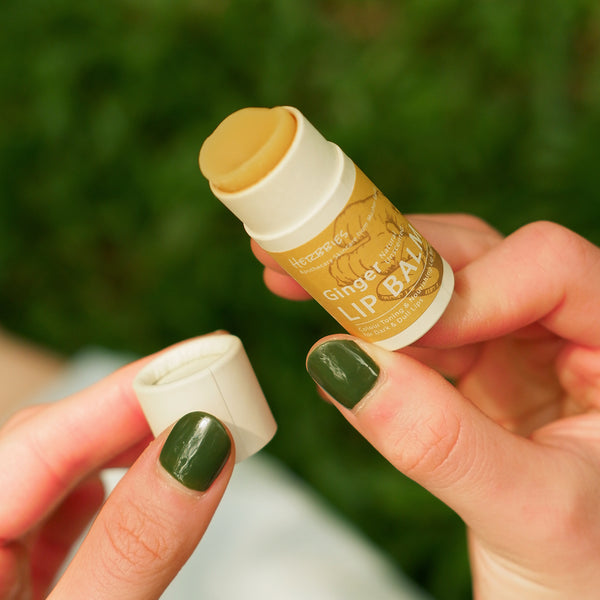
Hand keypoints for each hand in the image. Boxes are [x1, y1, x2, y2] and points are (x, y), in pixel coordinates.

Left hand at [0, 337, 233, 599]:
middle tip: (214, 389)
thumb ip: (132, 547)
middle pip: (47, 442)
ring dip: (131, 445)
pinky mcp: (19, 569)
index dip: (124, 394)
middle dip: (134, 412)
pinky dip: (119, 483)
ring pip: (60, 469)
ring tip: (194, 427)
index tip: (203, 360)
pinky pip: (67, 503)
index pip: (36, 441)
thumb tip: (201, 446)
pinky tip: (153, 479)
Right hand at [254, 215, 599, 597]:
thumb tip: (348, 365)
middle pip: (478, 258)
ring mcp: (519, 346)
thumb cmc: (588, 577)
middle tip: (314, 262)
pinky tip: (333, 350)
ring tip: (297, 283)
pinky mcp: (479, 370)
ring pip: (437, 289)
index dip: (468, 288)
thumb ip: (441, 443)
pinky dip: (370, 339)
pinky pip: (418, 334)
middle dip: (393, 266)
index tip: (400, 333)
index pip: (548, 268)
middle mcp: (570, 330)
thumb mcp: (529, 516)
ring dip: (368, 293)